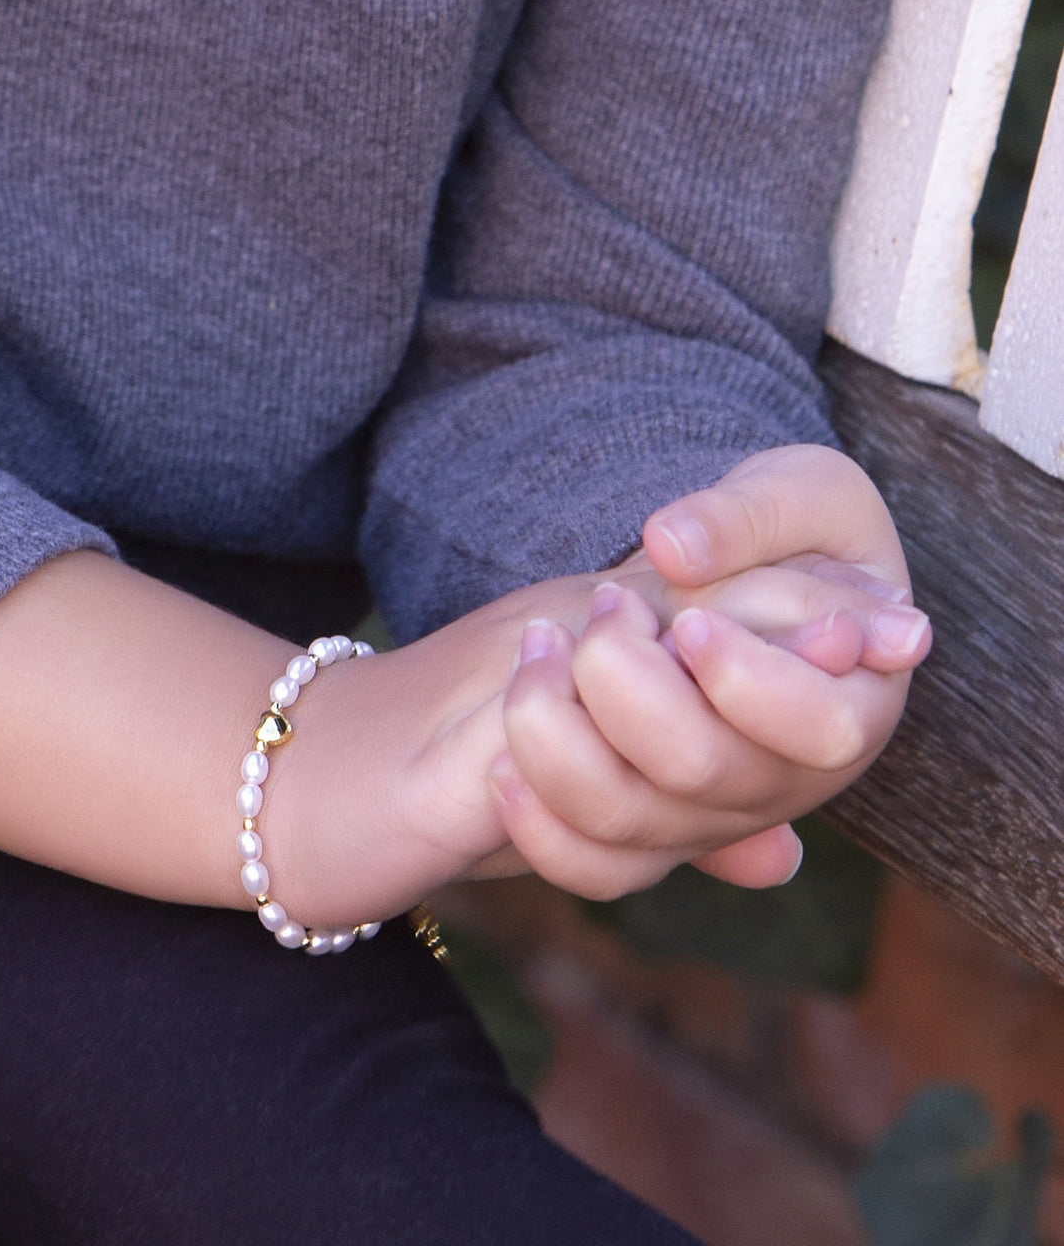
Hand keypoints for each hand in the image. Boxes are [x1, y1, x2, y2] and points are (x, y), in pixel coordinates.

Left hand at [486, 444, 928, 895]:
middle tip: (606, 601)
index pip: (823, 729)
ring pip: (622, 821)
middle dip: (621, 673)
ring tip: (539, 647)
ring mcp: (710, 820)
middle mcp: (786, 781)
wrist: (730, 581)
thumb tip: (672, 550)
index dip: (743, 672)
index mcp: (853, 700)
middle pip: (698, 769)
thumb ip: (746, 515)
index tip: (687, 614)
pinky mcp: (646, 838)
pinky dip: (535, 822)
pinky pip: (587, 867)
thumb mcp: (796, 489)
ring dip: (554, 729)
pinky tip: (503, 759)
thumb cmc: (780, 530)